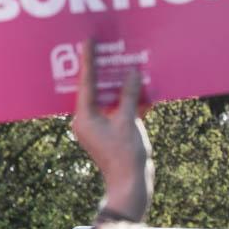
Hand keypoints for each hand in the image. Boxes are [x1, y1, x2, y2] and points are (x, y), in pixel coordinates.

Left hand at [72, 39, 152, 222]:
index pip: (86, 84)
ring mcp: (100, 128)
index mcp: (84, 118)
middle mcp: (87, 121)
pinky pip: (118, 112)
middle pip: (96, 90)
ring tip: (128, 68)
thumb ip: (130, 96)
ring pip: (108, 100)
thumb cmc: (126, 156)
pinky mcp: (112, 134)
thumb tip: (133, 75)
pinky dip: (129, 103)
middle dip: (105, 72)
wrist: (131, 185)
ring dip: (120, 87)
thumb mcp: (129, 122)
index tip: (88, 42)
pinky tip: (144, 92)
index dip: (89, 61)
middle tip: (108, 50)